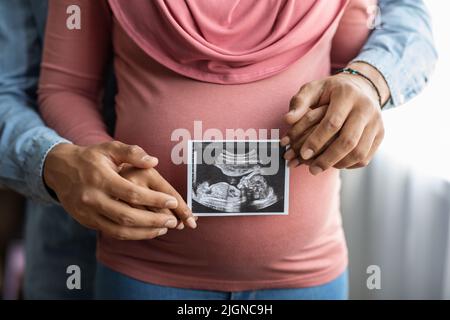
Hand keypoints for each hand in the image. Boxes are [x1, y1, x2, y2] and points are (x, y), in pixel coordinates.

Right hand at [43, 141, 195, 239]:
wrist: (59, 169)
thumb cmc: (91, 158)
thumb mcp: (109, 148)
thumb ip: (132, 152)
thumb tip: (153, 161)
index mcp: (101, 179)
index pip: (132, 194)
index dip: (154, 200)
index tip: (173, 203)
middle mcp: (93, 198)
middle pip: (127, 216)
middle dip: (153, 221)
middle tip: (172, 221)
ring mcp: (88, 213)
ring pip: (119, 230)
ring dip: (144, 232)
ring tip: (163, 228)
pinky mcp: (86, 222)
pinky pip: (111, 233)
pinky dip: (131, 234)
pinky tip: (146, 231)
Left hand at [281, 62, 388, 173]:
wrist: (361, 87)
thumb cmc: (331, 91)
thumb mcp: (313, 89)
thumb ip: (299, 102)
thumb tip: (288, 119)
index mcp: (347, 95)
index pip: (332, 123)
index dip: (316, 141)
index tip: (303, 154)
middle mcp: (366, 108)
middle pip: (348, 141)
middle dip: (327, 158)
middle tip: (312, 169)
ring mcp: (376, 122)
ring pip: (359, 152)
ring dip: (338, 164)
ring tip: (321, 168)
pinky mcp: (381, 134)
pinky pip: (366, 156)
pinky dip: (349, 164)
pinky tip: (335, 164)